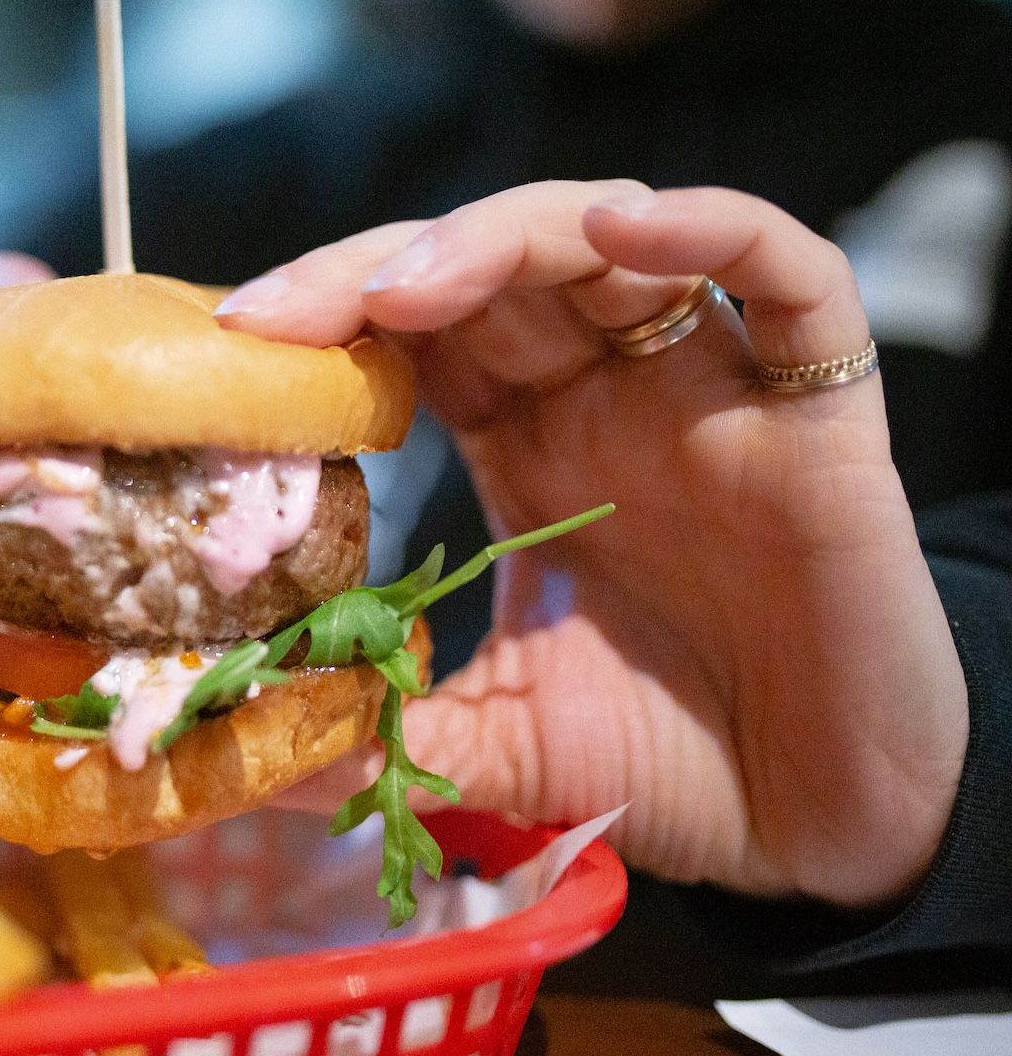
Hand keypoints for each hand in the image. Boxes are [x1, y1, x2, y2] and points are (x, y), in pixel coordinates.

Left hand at [217, 181, 965, 907]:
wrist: (823, 827)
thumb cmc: (665, 760)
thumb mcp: (495, 743)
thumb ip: (385, 730)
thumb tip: (246, 755)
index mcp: (526, 448)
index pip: (413, 335)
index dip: (327, 320)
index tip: (231, 347)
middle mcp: (608, 395)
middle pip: (484, 268)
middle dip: (373, 274)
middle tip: (276, 318)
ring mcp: (711, 389)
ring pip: (606, 242)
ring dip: (500, 239)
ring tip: (407, 290)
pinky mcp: (820, 412)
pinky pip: (787, 274)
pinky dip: (712, 229)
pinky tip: (624, 231)